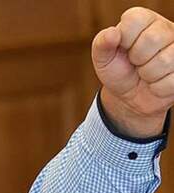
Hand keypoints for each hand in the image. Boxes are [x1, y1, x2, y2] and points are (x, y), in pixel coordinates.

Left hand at [92, 7, 173, 137]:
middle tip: (135, 62)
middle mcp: (166, 28)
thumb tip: (112, 33)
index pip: (134, 20)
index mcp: (144, 19)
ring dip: (148, 74)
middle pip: (152, 39)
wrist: (128, 96)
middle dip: (137, 58)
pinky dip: (157, 87)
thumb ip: (102, 43)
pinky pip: (171, 81)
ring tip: (145, 72)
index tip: (123, 49)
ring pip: (164, 61)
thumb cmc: (117, 70)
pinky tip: (155, 82)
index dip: (124, 40)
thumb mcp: (103, 58)